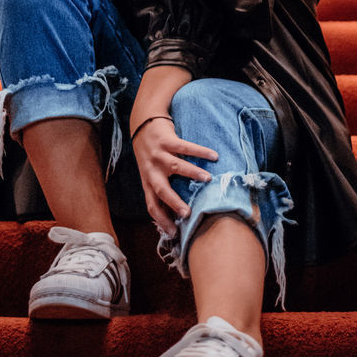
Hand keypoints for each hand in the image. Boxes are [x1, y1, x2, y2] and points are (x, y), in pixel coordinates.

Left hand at [132, 116, 218, 236]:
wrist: (142, 124)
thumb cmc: (151, 155)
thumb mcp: (150, 173)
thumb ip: (160, 190)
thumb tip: (175, 214)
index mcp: (147, 181)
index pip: (152, 205)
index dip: (161, 220)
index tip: (174, 233)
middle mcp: (151, 170)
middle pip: (161, 189)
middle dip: (173, 202)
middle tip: (187, 213)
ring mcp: (158, 155)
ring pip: (176, 166)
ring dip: (192, 173)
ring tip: (208, 179)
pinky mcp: (167, 140)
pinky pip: (185, 147)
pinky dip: (200, 152)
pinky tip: (213, 155)